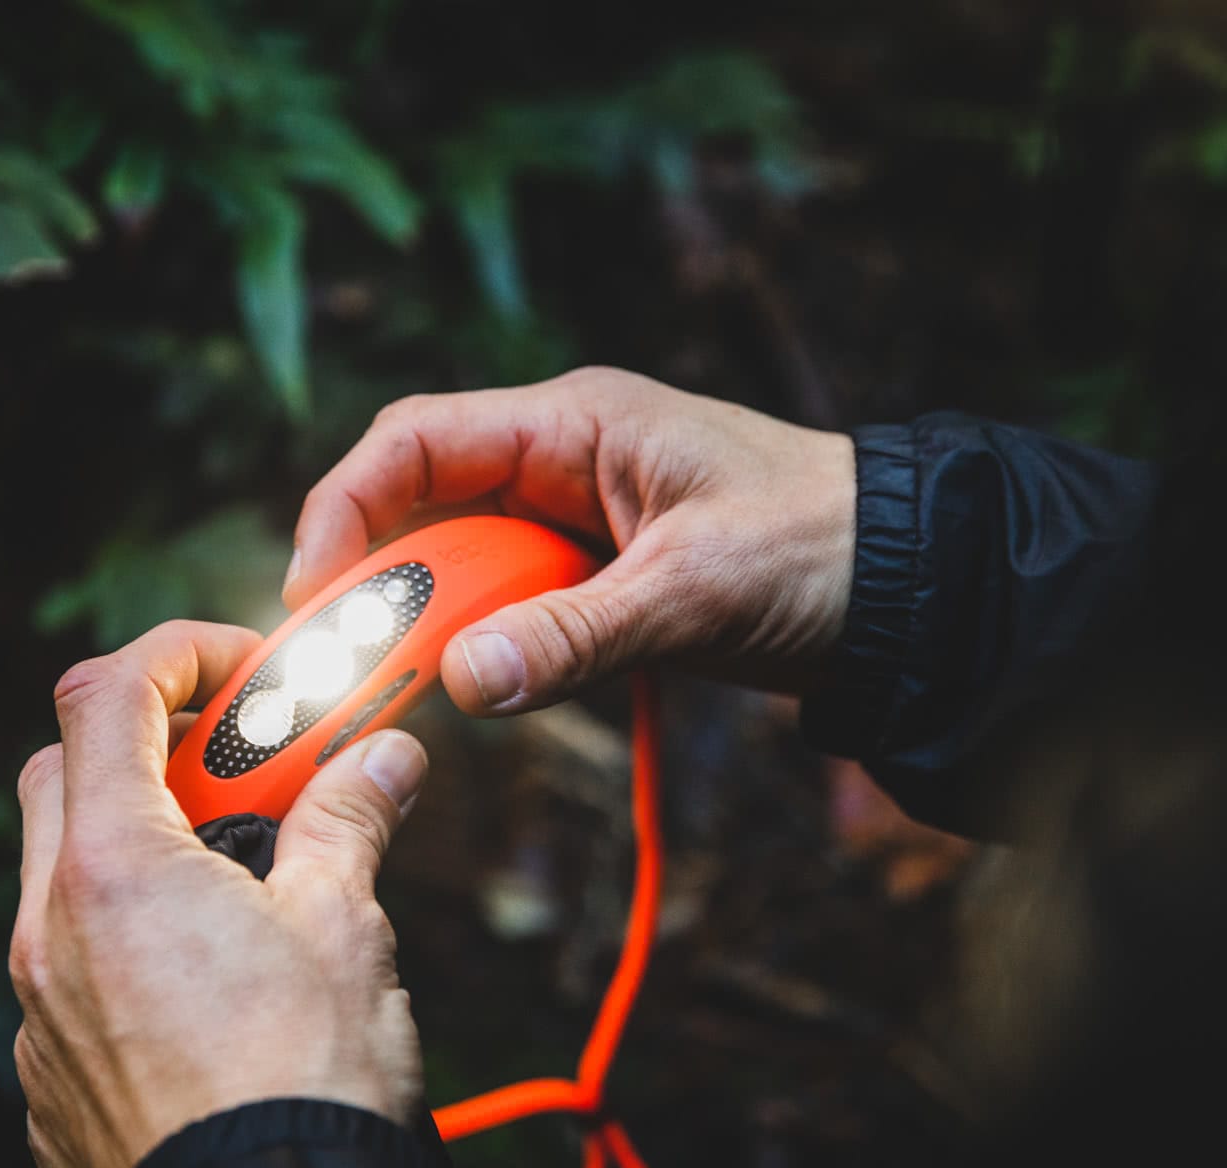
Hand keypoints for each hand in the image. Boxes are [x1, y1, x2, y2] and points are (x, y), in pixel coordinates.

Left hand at [11, 620, 428, 1167]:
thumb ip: (349, 821)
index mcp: (115, 867)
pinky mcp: (49, 1082)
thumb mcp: (344, 926)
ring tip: (241, 884)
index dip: (175, 657)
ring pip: (60, 879)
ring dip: (136, 848)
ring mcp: (40, 1012)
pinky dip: (125, 941)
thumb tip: (383, 762)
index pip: (105, 696)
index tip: (241, 671)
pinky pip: (69, 974)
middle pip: (59, 774)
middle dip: (143, 747)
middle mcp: (50, 931)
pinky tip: (209, 984)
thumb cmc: (306, 1081)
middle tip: (240, 770)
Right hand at [285, 366, 856, 710]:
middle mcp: (561, 460)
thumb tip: (463, 680)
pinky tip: (478, 688)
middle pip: (423, 508)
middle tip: (349, 665)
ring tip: (405, 686)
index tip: (315, 592)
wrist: (911, 586)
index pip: (416, 442)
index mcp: (575, 421)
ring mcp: (576, 522)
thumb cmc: (822, 546)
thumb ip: (578, 634)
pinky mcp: (595, 580)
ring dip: (431, 622)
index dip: (346, 507)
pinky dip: (483, 647)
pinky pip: (509, 608)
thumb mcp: (697, 590)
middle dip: (379, 582)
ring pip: (461, 566)